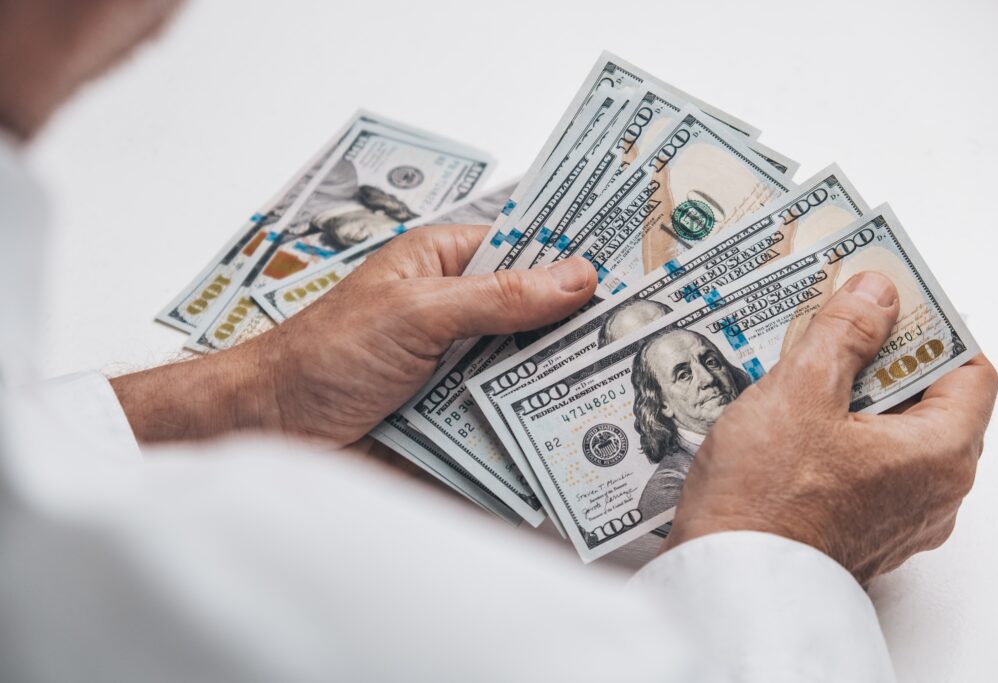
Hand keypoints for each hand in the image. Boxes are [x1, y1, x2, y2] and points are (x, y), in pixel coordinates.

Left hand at [112, 225, 596, 445]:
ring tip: (628, 383)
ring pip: (525, 367)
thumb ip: (497, 297)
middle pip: (534, 313)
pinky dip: (533, 422)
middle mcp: (456, 312)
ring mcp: (456, 365)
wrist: (271, 430)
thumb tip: (575, 277)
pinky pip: (504, 414)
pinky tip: (578, 431)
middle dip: (579, 325)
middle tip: (646, 332)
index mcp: (443, 264)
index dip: (573, 256)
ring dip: (560, 378)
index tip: (634, 265)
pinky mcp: (453, 416)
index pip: (524, 248)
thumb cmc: (324, 355)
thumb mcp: (416, 312)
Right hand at [662, 271, 997, 582]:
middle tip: (836, 331)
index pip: (969, 371)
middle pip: (930, 403)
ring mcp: (898, 518)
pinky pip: (865, 467)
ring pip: (893, 436)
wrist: (727, 580)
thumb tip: (876, 296)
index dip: (930, 329)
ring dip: (855, 399)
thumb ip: (846, 333)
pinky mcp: (860, 531)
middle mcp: (934, 495)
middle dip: (883, 360)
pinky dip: (840, 437)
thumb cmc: (765, 501)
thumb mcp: (801, 391)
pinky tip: (792, 423)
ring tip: (803, 375)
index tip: (887, 305)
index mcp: (940, 456)